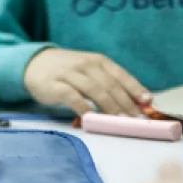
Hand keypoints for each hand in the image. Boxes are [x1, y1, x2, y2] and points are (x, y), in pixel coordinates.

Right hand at [23, 48, 149, 116]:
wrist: (34, 63)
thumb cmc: (68, 70)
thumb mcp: (89, 70)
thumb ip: (107, 83)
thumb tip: (133, 102)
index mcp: (98, 61)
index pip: (120, 74)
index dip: (135, 88)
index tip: (148, 102)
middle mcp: (86, 65)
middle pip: (110, 85)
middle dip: (126, 103)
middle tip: (138, 119)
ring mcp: (70, 74)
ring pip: (95, 91)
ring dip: (110, 107)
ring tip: (121, 121)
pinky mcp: (55, 86)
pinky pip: (72, 97)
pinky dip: (84, 108)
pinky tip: (92, 118)